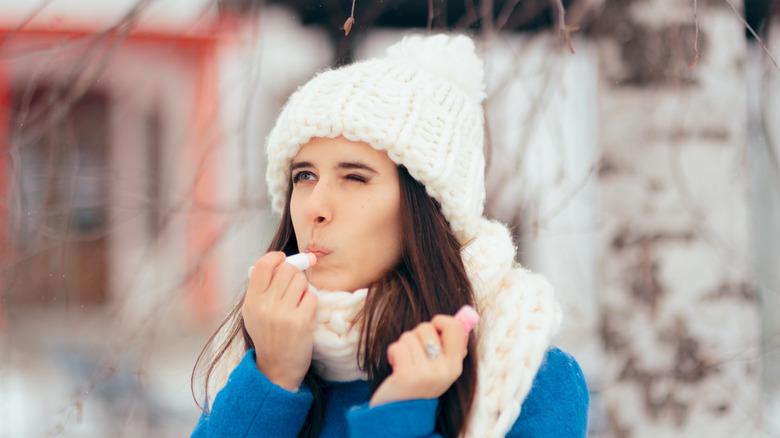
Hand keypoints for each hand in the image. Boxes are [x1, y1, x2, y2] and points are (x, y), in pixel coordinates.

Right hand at [242, 251, 317, 391]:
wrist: (277, 367)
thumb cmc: (268, 336)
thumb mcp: (254, 312)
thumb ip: (263, 288)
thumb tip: (283, 260)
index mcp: (252, 300)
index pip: (263, 265)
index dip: (276, 257)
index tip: (283, 259)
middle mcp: (265, 305)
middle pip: (287, 269)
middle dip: (295, 274)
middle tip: (294, 287)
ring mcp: (283, 313)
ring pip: (302, 281)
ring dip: (304, 289)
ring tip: (298, 303)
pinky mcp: (300, 322)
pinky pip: (312, 296)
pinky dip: (311, 302)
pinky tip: (304, 314)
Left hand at [370, 315, 468, 406]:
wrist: (401, 416)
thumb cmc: (419, 385)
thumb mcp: (441, 370)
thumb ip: (452, 347)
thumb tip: (463, 319)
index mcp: (455, 366)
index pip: (456, 328)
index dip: (441, 320)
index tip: (434, 328)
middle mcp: (444, 370)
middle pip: (427, 327)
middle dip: (415, 335)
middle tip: (415, 354)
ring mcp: (426, 374)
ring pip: (409, 336)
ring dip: (403, 346)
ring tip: (405, 363)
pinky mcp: (407, 376)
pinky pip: (397, 347)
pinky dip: (393, 354)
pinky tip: (396, 367)